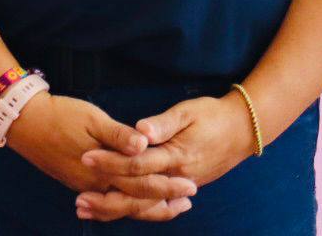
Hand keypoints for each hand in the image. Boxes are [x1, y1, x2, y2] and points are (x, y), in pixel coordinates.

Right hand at [5, 92, 196, 220]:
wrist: (23, 122)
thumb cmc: (59, 115)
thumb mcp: (91, 118)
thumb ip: (119, 134)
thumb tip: (145, 144)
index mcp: (103, 169)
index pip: (142, 184)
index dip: (167, 186)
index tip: (190, 185)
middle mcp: (95, 184)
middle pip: (135, 202)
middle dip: (163, 202)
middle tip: (188, 201)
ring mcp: (84, 186)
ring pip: (121, 206)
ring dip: (146, 208)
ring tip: (167, 206)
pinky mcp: (76, 182)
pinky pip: (107, 202)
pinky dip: (124, 205)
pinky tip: (132, 201)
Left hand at [77, 92, 254, 221]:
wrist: (243, 130)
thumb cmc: (212, 116)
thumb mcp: (187, 111)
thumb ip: (163, 123)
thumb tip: (141, 131)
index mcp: (176, 157)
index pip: (137, 164)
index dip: (110, 161)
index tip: (85, 157)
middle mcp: (177, 178)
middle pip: (137, 193)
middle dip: (107, 197)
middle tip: (78, 199)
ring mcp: (180, 186)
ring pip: (145, 205)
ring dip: (115, 209)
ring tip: (87, 209)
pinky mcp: (181, 187)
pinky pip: (155, 205)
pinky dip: (134, 209)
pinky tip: (113, 210)